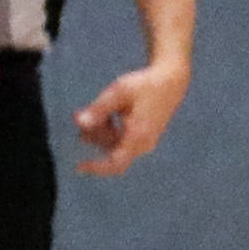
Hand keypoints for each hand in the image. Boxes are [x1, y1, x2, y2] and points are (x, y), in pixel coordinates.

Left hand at [74, 60, 187, 175]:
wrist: (169, 81)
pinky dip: (109, 130)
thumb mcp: (118, 93)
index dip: (97, 168)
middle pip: (110, 150)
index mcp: (139, 135)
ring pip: (114, 145)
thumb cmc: (143, 85)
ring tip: (95, 110)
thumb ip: (98, 110)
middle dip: (93, 136)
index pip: (116, 163)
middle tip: (78, 115)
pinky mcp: (143, 138)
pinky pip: (121, 140)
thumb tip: (79, 124)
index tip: (79, 167)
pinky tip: (107, 115)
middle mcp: (144, 144)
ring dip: (100, 132)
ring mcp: (145, 142)